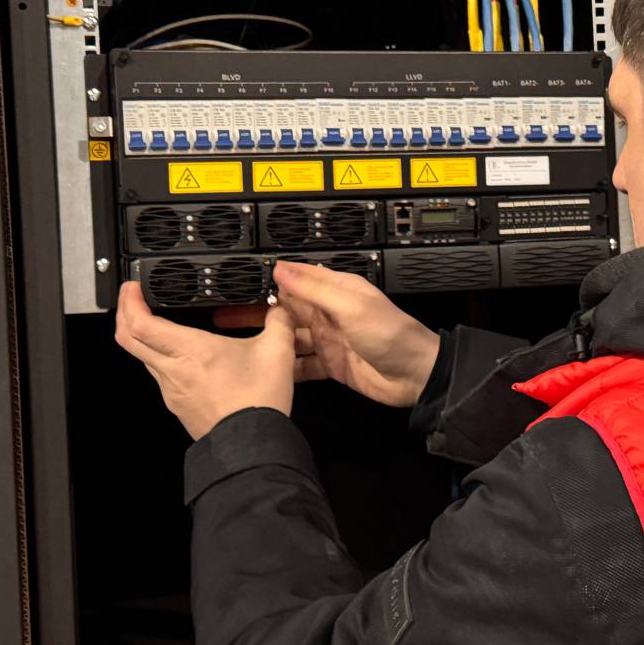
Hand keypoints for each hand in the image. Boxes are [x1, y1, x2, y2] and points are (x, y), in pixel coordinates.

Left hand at [115, 280, 296, 440]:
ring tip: (157, 327)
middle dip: (123, 314)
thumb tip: (282, 309)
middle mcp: (173, 370)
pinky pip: (160, 377)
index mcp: (191, 350)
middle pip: (128, 339)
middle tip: (131, 301)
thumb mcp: (277, 352)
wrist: (250, 444)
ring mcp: (171, 390)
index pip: (140, 322)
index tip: (132, 288)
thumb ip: (280, 322)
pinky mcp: (178, 405)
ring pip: (143, 358)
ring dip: (143, 338)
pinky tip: (181, 359)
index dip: (128, 302)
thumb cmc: (257, 402)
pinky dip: (161, 360)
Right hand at [214, 261, 439, 408]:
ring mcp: (330, 340)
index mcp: (339, 292)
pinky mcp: (331, 365)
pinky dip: (285, 365)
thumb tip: (283, 269)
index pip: (300, 279)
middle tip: (228, 314)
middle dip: (261, 311)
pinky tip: (264, 368)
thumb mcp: (351, 306)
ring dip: (268, 340)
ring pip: (291, 337)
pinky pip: (302, 364)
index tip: (244, 280)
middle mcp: (332, 314)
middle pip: (289, 309)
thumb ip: (315, 289)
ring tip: (237, 342)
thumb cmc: (392, 335)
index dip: (274, 279)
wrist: (415, 376)